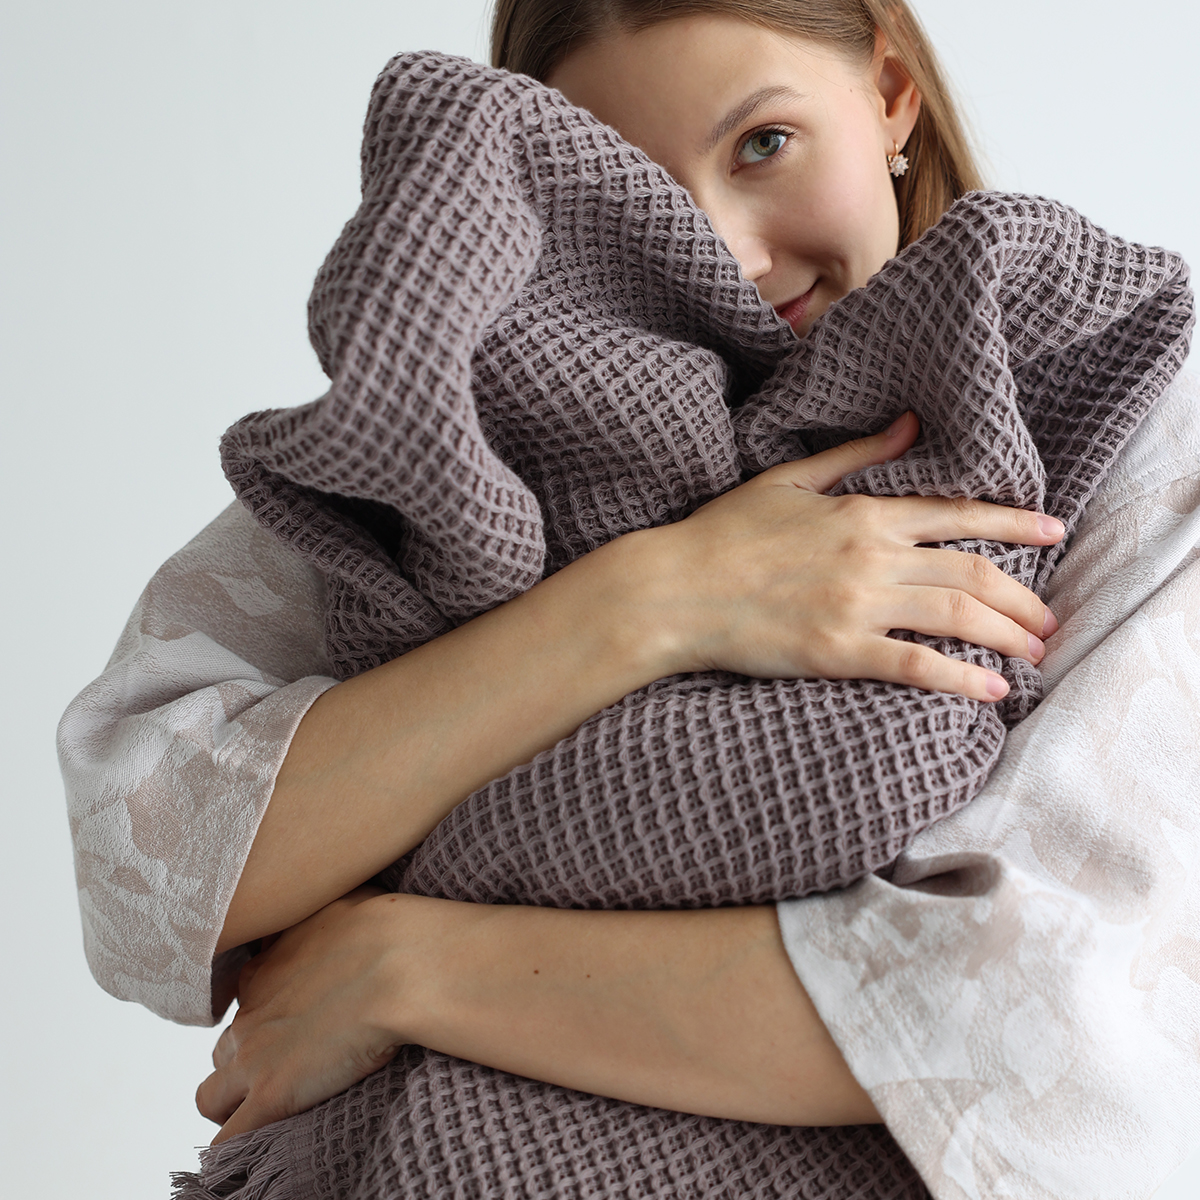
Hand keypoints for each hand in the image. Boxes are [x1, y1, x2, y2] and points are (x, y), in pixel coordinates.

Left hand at [197, 887, 413, 1143]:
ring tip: (275, 1114)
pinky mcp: (270, 1096)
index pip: (244, 999)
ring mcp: (254, 1058)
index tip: (295, 1021)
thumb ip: (325, 917)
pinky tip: (259, 1148)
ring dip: (235, 1106)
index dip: (267, 1015)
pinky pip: (227, 1141)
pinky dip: (235, 1149)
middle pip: (225, 1049)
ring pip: (210, 1097)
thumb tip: (338, 916)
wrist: (401, 963)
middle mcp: (250, 1013)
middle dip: (247, 1062)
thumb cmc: (388, 927)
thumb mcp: (344, 904)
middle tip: (294, 1068)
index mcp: (266, 968)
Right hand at [625, 412, 1061, 700]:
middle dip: (1023, 598)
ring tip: (1035, 655)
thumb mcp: (790, 480)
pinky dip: (961, 678)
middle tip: (1051, 619)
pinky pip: (916, 665)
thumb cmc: (723, 533)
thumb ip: (857, 454)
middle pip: (973, 573)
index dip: (1014, 521)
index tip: (1054, 530)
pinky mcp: (838, 652)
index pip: (958, 514)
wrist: (673, 590)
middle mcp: (871, 556)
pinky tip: (992, 691)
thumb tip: (911, 423)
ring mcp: (856, 605)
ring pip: (957, 617)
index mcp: (863, 512)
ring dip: (1008, 636)